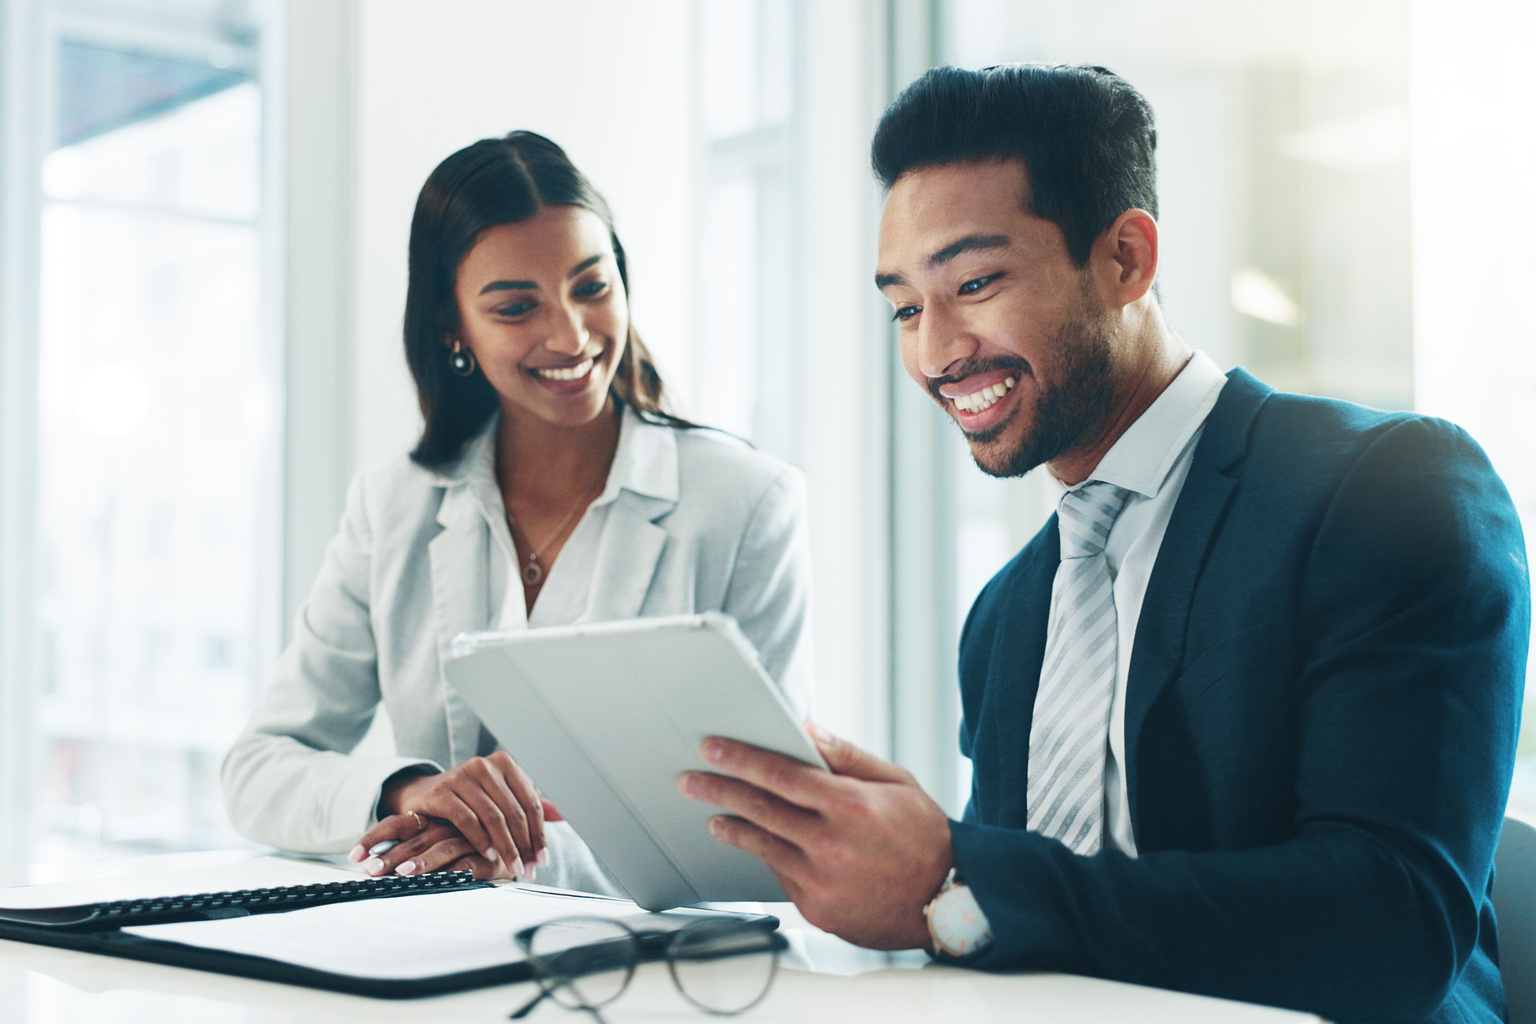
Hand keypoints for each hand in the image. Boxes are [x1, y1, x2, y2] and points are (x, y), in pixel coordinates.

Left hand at [349, 813, 502, 879]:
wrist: (511, 838)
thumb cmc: (467, 842)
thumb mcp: (435, 838)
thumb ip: (410, 845)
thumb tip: (370, 863)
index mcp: (431, 818)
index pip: (397, 824)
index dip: (374, 838)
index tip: (354, 856)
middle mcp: (448, 825)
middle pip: (416, 837)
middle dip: (392, 855)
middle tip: (373, 870)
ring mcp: (469, 838)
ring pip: (442, 847)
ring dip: (423, 862)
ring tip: (403, 873)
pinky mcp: (488, 856)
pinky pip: (470, 862)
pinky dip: (455, 871)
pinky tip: (443, 878)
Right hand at [373, 752, 548, 877]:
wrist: (421, 795)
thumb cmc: (467, 799)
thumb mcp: (498, 797)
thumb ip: (526, 804)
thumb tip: (562, 815)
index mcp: (505, 764)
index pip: (530, 803)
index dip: (539, 834)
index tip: (542, 860)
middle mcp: (485, 765)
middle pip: (514, 812)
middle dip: (524, 845)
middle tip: (528, 870)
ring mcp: (462, 776)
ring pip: (494, 817)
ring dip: (506, 847)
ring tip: (513, 867)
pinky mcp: (442, 791)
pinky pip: (467, 819)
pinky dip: (481, 840)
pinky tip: (489, 855)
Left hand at [678, 723, 952, 949]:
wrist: (949, 902)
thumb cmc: (926, 838)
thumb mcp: (896, 782)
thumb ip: (846, 756)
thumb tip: (807, 731)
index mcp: (850, 806)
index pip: (780, 775)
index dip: (740, 759)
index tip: (713, 748)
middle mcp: (831, 844)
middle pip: (759, 810)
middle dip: (718, 790)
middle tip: (691, 779)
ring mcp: (821, 881)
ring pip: (761, 846)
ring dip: (732, 827)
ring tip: (714, 815)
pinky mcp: (817, 908)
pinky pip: (779, 875)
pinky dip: (766, 856)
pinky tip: (758, 844)